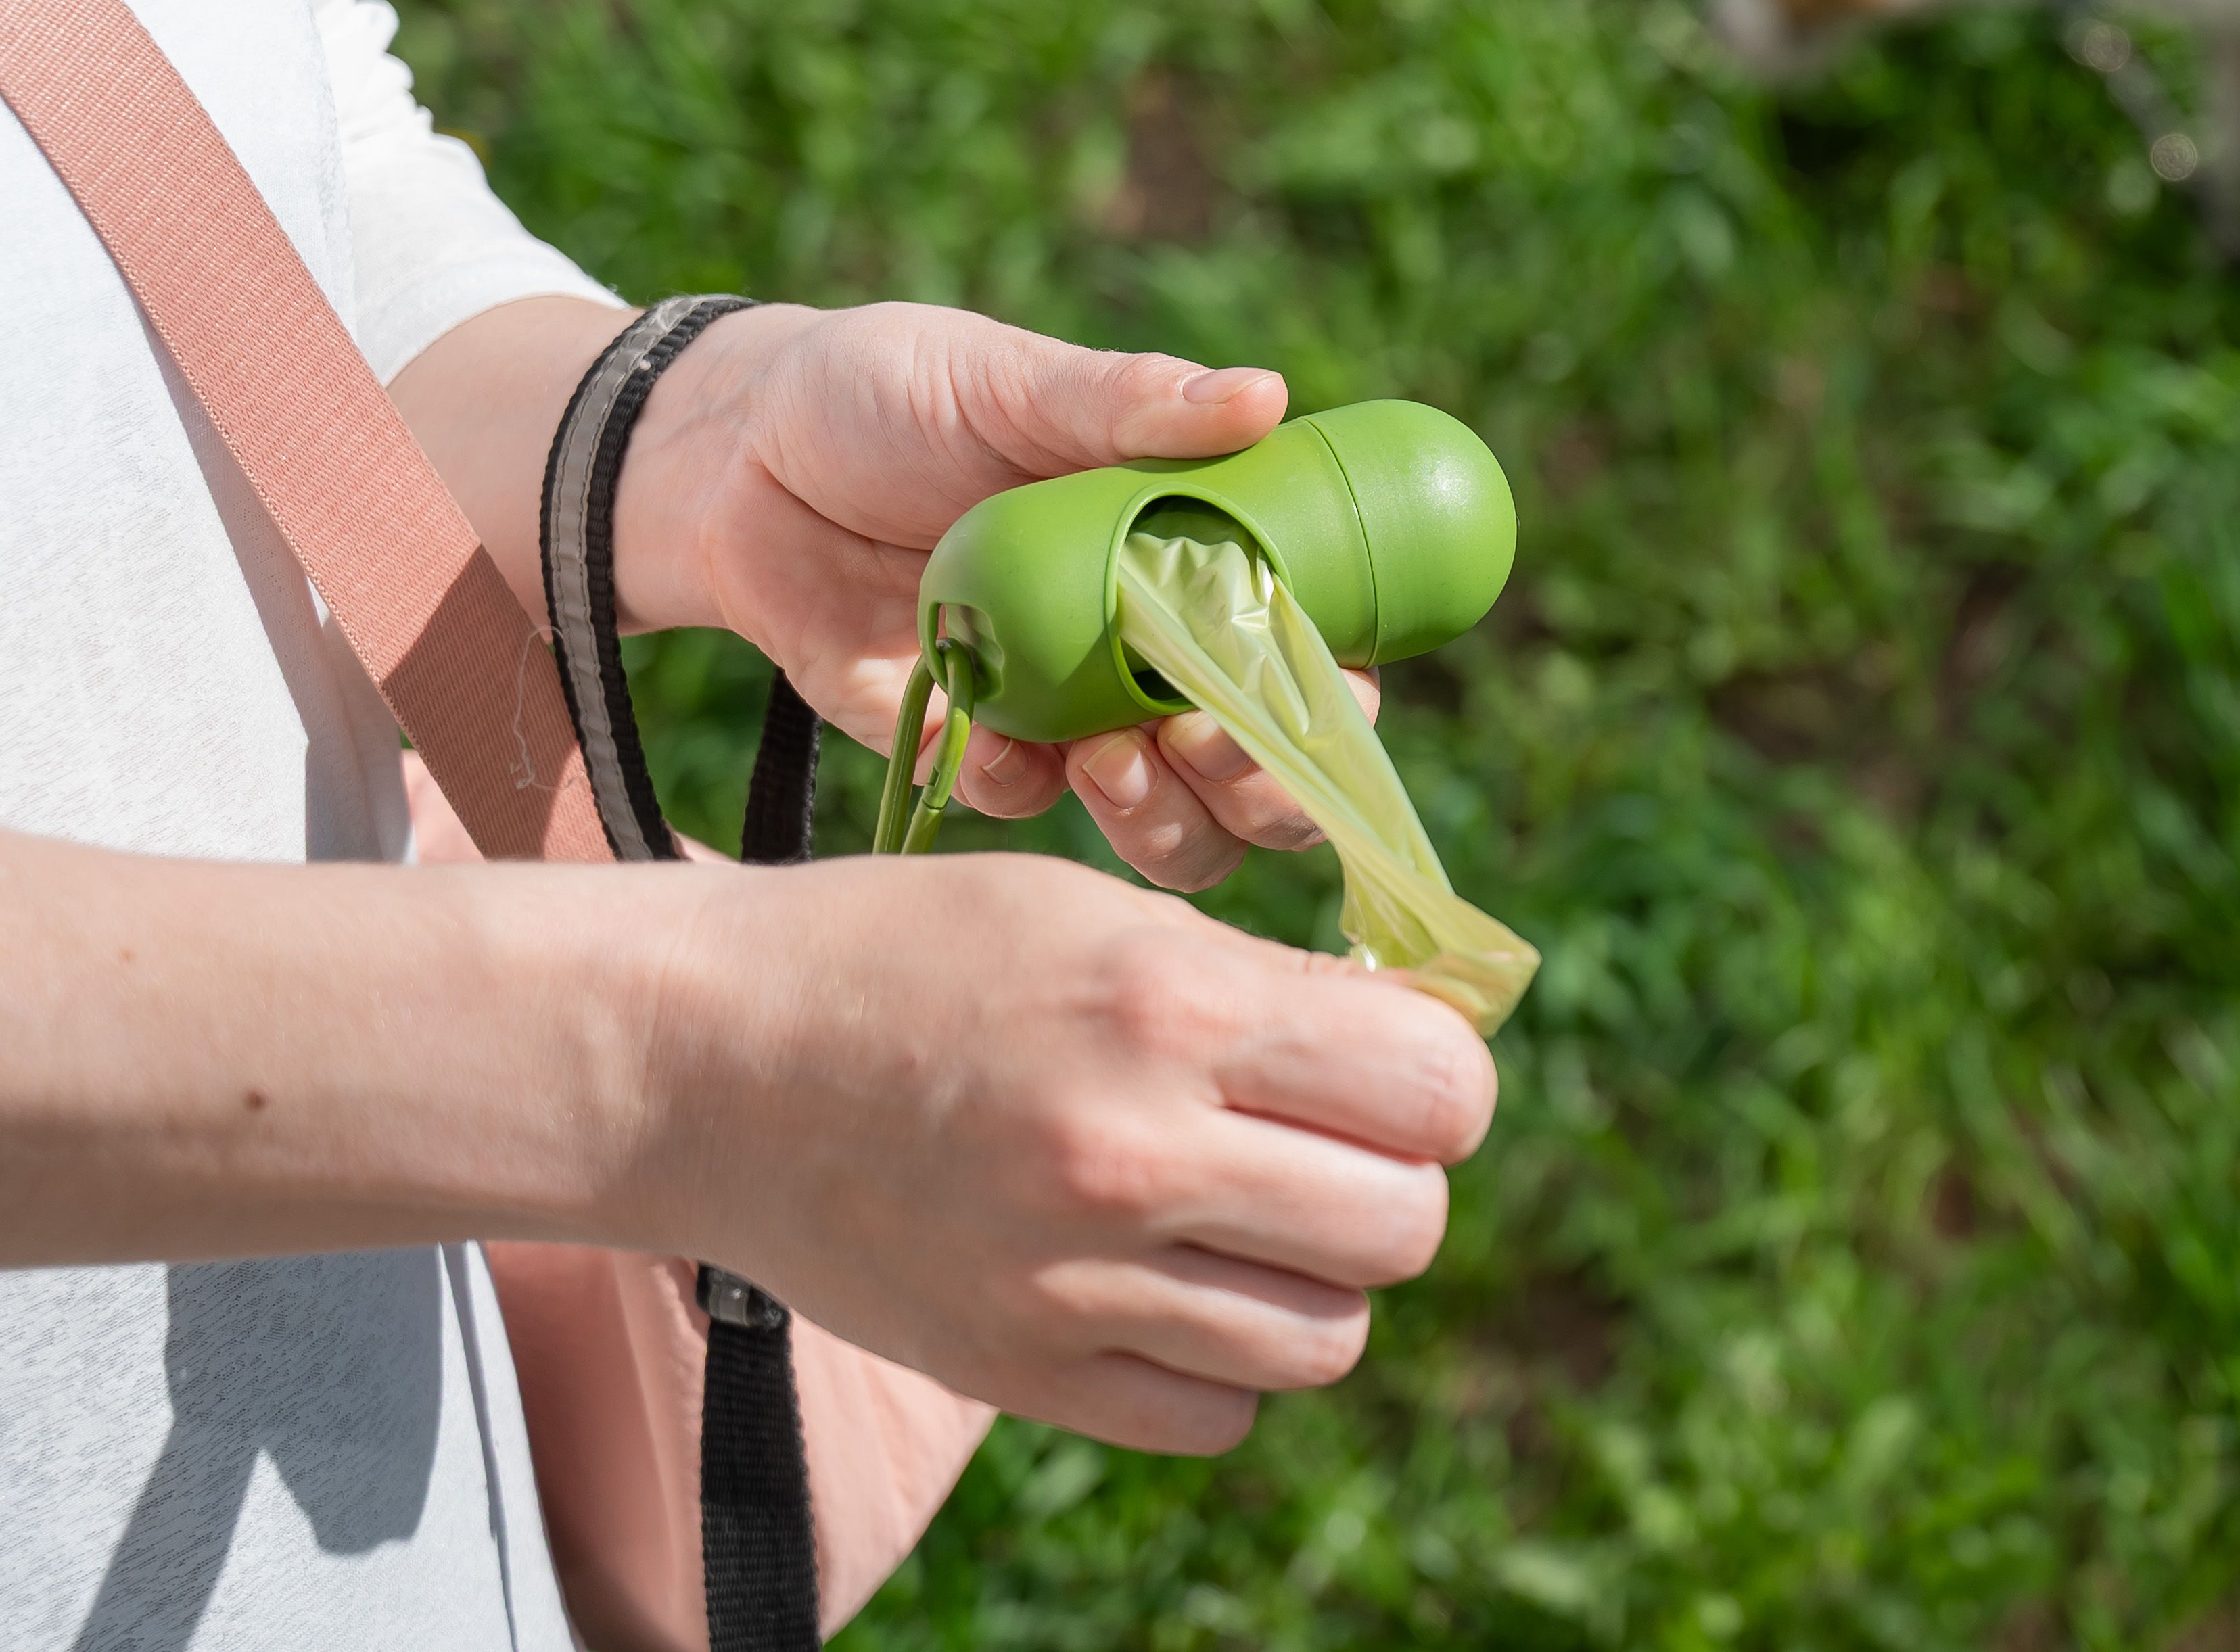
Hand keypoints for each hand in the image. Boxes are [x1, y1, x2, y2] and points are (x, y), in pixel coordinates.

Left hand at [614, 301, 1334, 885]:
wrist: (731, 451)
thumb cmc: (890, 390)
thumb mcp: (1011, 382)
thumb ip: (1130, 403)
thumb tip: (1265, 395)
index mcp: (1194, 557)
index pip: (1312, 654)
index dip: (1332, 698)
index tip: (1302, 688)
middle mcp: (1149, 649)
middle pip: (1262, 768)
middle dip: (1265, 788)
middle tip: (1206, 744)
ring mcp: (1063, 709)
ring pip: (1167, 821)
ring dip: (1166, 821)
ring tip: (1113, 770)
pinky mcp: (964, 744)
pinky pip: (1021, 806)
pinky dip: (1022, 792)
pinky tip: (996, 747)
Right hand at [635, 849, 1496, 1449]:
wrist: (707, 1061)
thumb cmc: (921, 958)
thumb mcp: (1108, 916)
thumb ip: (1269, 993)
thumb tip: (1430, 1052)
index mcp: (1170, 1008)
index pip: (1436, 1088)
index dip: (1440, 1081)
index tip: (1395, 1068)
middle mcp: (1132, 1154)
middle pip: (1404, 1225)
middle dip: (1392, 1182)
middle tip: (1323, 1145)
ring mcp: (1073, 1280)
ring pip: (1327, 1338)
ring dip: (1314, 1282)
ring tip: (1244, 1220)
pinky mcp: (1017, 1370)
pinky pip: (1218, 1415)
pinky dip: (1222, 1367)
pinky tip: (1169, 1287)